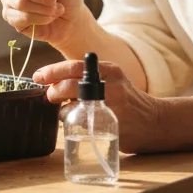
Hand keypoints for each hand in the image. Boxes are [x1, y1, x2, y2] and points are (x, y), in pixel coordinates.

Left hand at [34, 60, 166, 152]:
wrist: (154, 121)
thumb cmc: (127, 100)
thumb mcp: (112, 80)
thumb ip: (89, 78)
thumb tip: (54, 83)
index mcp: (108, 70)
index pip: (74, 67)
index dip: (52, 71)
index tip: (38, 76)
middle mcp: (109, 85)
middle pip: (69, 86)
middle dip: (54, 91)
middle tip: (50, 96)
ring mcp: (110, 107)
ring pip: (70, 109)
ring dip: (63, 112)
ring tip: (71, 113)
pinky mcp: (109, 126)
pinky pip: (80, 125)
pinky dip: (74, 124)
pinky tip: (81, 123)